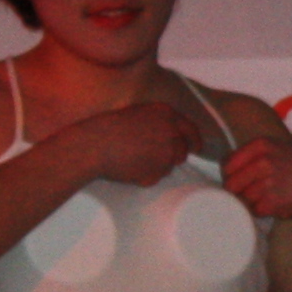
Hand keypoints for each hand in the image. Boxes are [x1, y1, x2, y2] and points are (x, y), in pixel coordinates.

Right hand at [64, 98, 200, 189]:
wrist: (95, 145)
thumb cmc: (109, 128)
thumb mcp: (139, 114)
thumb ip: (159, 123)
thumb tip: (172, 138)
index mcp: (167, 114)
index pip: (190, 129)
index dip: (195, 140)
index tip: (196, 148)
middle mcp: (171, 132)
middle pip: (182, 151)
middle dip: (172, 156)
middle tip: (152, 156)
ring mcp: (167, 153)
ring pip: (168, 166)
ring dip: (156, 166)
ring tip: (132, 159)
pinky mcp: (157, 171)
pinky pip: (156, 177)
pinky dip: (145, 176)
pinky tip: (128, 168)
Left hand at [221, 133, 291, 223]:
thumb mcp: (283, 148)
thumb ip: (259, 154)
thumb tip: (229, 166)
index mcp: (262, 145)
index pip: (227, 163)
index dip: (231, 175)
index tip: (240, 181)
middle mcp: (262, 161)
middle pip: (231, 183)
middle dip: (238, 191)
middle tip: (252, 194)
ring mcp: (267, 182)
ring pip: (243, 198)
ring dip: (253, 202)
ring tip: (271, 198)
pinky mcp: (272, 202)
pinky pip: (256, 210)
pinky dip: (264, 211)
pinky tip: (278, 205)